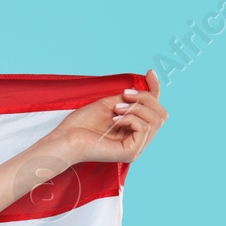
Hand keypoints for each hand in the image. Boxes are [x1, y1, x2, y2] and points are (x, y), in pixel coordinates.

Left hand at [39, 68, 168, 164]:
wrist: (65, 138)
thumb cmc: (81, 124)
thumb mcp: (110, 104)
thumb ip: (130, 98)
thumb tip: (148, 84)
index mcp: (134, 131)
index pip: (155, 109)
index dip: (155, 89)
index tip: (150, 72)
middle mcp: (138, 141)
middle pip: (161, 114)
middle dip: (145, 98)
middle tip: (124, 95)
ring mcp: (136, 148)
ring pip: (156, 120)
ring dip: (136, 108)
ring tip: (115, 108)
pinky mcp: (132, 153)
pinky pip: (144, 128)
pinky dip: (130, 118)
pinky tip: (114, 119)